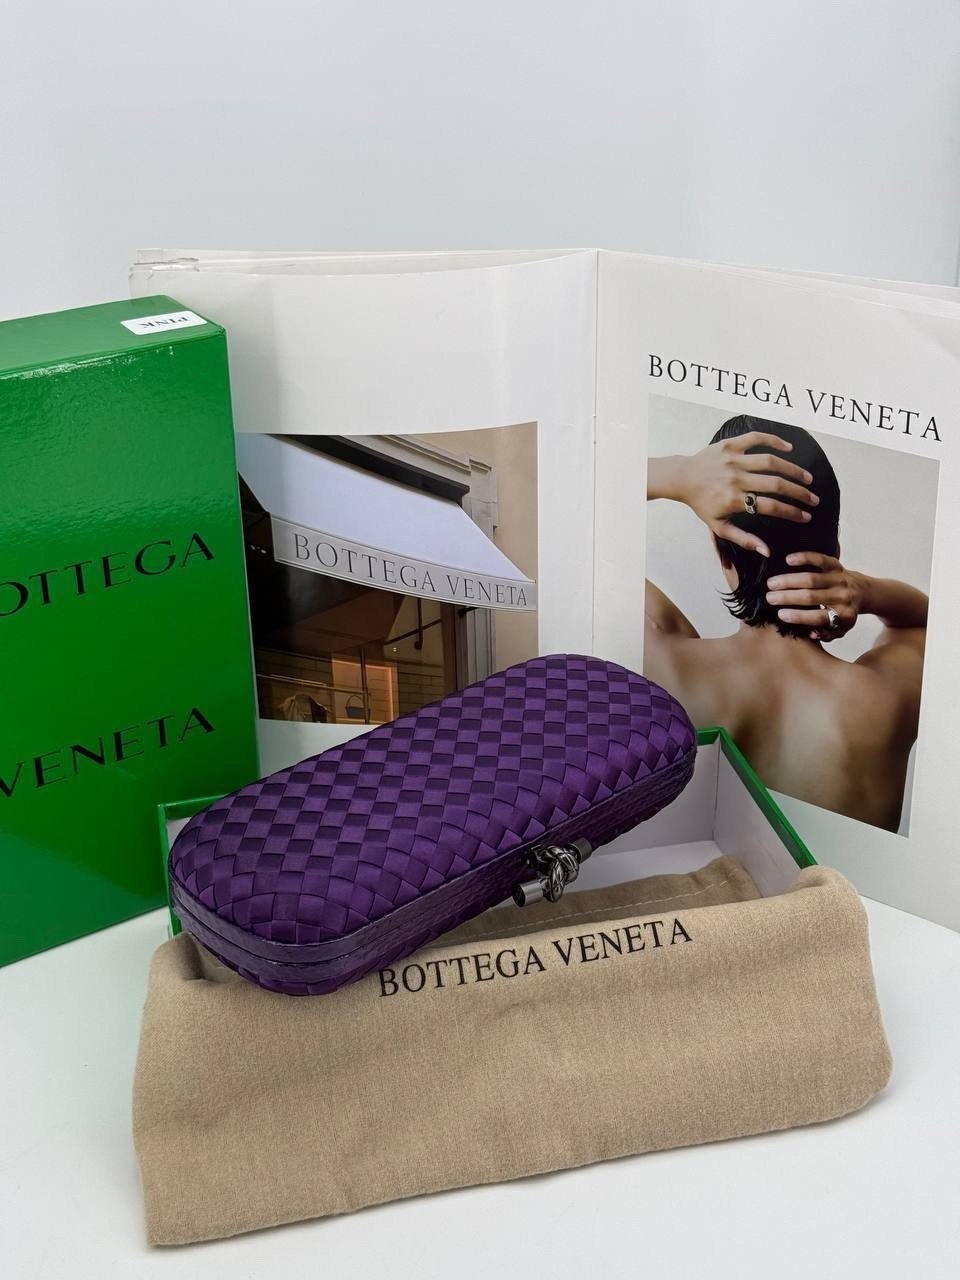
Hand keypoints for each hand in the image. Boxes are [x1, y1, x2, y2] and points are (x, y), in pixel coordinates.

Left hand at [677, 431, 818, 555]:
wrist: (682, 478)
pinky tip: (789, 448)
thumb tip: (767, 551)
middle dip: (799, 493)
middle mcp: (735, 479)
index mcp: (733, 500)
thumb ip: (744, 539)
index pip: (771, 507)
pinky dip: (775, 440)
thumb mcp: (719, 526)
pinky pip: (756, 438)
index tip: (806, 516)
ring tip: (807, 478)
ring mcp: (733, 460)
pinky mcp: (730, 445)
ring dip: (793, 469)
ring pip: (771, 462)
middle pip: (776, 485)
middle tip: (813, 499)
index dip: (792, 512)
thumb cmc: (702, 504)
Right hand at [764, 552, 862, 639]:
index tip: (780, 614)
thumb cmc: (843, 612)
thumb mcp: (839, 629)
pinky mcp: (836, 565)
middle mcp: (842, 597)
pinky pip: (820, 560)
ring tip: (772, 583)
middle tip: (769, 598)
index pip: (818, 617)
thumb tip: (811, 634)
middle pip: (811, 597)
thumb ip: (826, 635)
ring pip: (811, 579)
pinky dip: (804, 558)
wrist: (861, 592)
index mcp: (843, 615)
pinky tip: (788, 560)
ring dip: (788, 580)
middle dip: (787, 597)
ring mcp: (839, 579)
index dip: (798, 617)